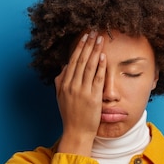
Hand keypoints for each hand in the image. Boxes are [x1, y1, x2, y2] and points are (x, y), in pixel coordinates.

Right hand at [55, 30, 105, 155]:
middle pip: (81, 60)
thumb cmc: (70, 115)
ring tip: (100, 39)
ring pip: (89, 66)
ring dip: (95, 51)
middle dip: (88, 45)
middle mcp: (72, 86)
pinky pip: (97, 79)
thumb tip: (65, 66)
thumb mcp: (61, 97)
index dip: (79, 47)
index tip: (84, 36)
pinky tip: (103, 56)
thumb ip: (61, 81)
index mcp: (64, 84)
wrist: (76, 132)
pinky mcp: (93, 97)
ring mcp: (82, 91)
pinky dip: (100, 66)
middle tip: (94, 32)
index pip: (72, 61)